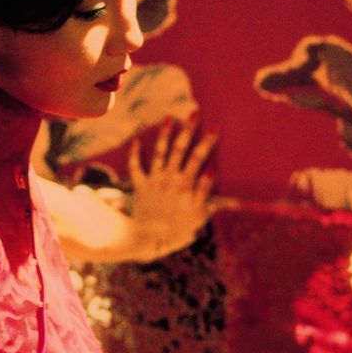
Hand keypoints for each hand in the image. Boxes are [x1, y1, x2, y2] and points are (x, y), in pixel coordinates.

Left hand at [126, 114, 217, 261]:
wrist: (148, 240)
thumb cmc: (178, 231)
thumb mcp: (199, 215)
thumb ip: (209, 195)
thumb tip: (217, 174)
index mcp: (186, 184)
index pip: (199, 158)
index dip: (207, 141)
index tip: (215, 125)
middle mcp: (170, 178)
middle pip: (181, 150)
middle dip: (188, 130)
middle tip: (194, 112)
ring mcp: (154, 180)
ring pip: (159, 152)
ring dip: (164, 135)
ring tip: (169, 118)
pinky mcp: (140, 186)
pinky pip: (136, 167)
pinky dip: (134, 154)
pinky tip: (135, 140)